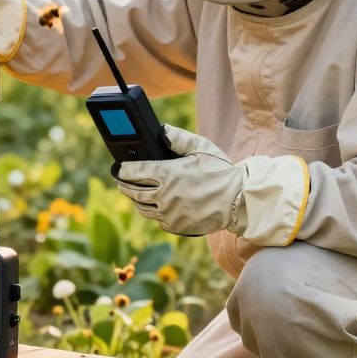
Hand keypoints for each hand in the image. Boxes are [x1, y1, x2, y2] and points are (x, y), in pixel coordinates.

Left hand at [115, 125, 310, 246]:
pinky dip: (155, 212)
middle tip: (122, 180)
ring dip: (137, 199)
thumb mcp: (201, 148)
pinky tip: (157, 205)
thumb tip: (160, 131)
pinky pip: (157, 220)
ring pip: (142, 208)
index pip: (133, 172)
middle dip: (124, 184)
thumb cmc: (220, 171)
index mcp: (168, 174)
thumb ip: (178, 138)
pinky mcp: (176, 226)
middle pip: (132, 192)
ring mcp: (169, 214)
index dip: (122, 169)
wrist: (238, 200)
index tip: (118, 167)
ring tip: (136, 192)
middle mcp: (165, 196)